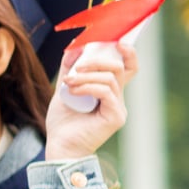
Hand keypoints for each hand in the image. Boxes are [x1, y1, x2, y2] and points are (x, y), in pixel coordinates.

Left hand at [45, 38, 132, 162]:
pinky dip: (88, 87)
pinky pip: (106, 92)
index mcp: (109, 91)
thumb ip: (70, 69)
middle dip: (97, 61)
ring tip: (68, 82)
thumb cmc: (63, 122)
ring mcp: (118, 108)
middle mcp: (118, 99)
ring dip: (87, 76)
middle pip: (119, 68)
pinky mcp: (115, 117)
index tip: (118, 41)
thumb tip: (75, 48)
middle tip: (77, 66)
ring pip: (111, 79)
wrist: (60, 147)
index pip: (127, 69)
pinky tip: (72, 91)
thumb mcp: (65, 89)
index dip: (128, 53)